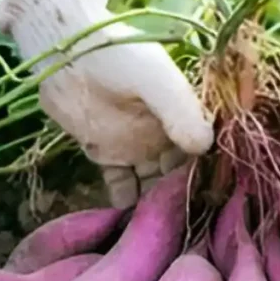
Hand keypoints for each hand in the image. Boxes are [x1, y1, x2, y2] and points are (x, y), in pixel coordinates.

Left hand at [0, 0, 213, 207]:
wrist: (63, 52)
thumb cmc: (116, 56)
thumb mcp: (155, 79)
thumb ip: (180, 110)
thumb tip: (206, 147)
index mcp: (182, 110)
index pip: (203, 146)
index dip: (210, 168)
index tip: (215, 196)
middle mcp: (164, 131)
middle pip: (181, 169)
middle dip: (185, 193)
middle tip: (190, 223)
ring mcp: (136, 145)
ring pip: (153, 182)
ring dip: (156, 202)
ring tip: (162, 228)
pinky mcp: (107, 154)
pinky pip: (120, 185)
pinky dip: (126, 203)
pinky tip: (130, 221)